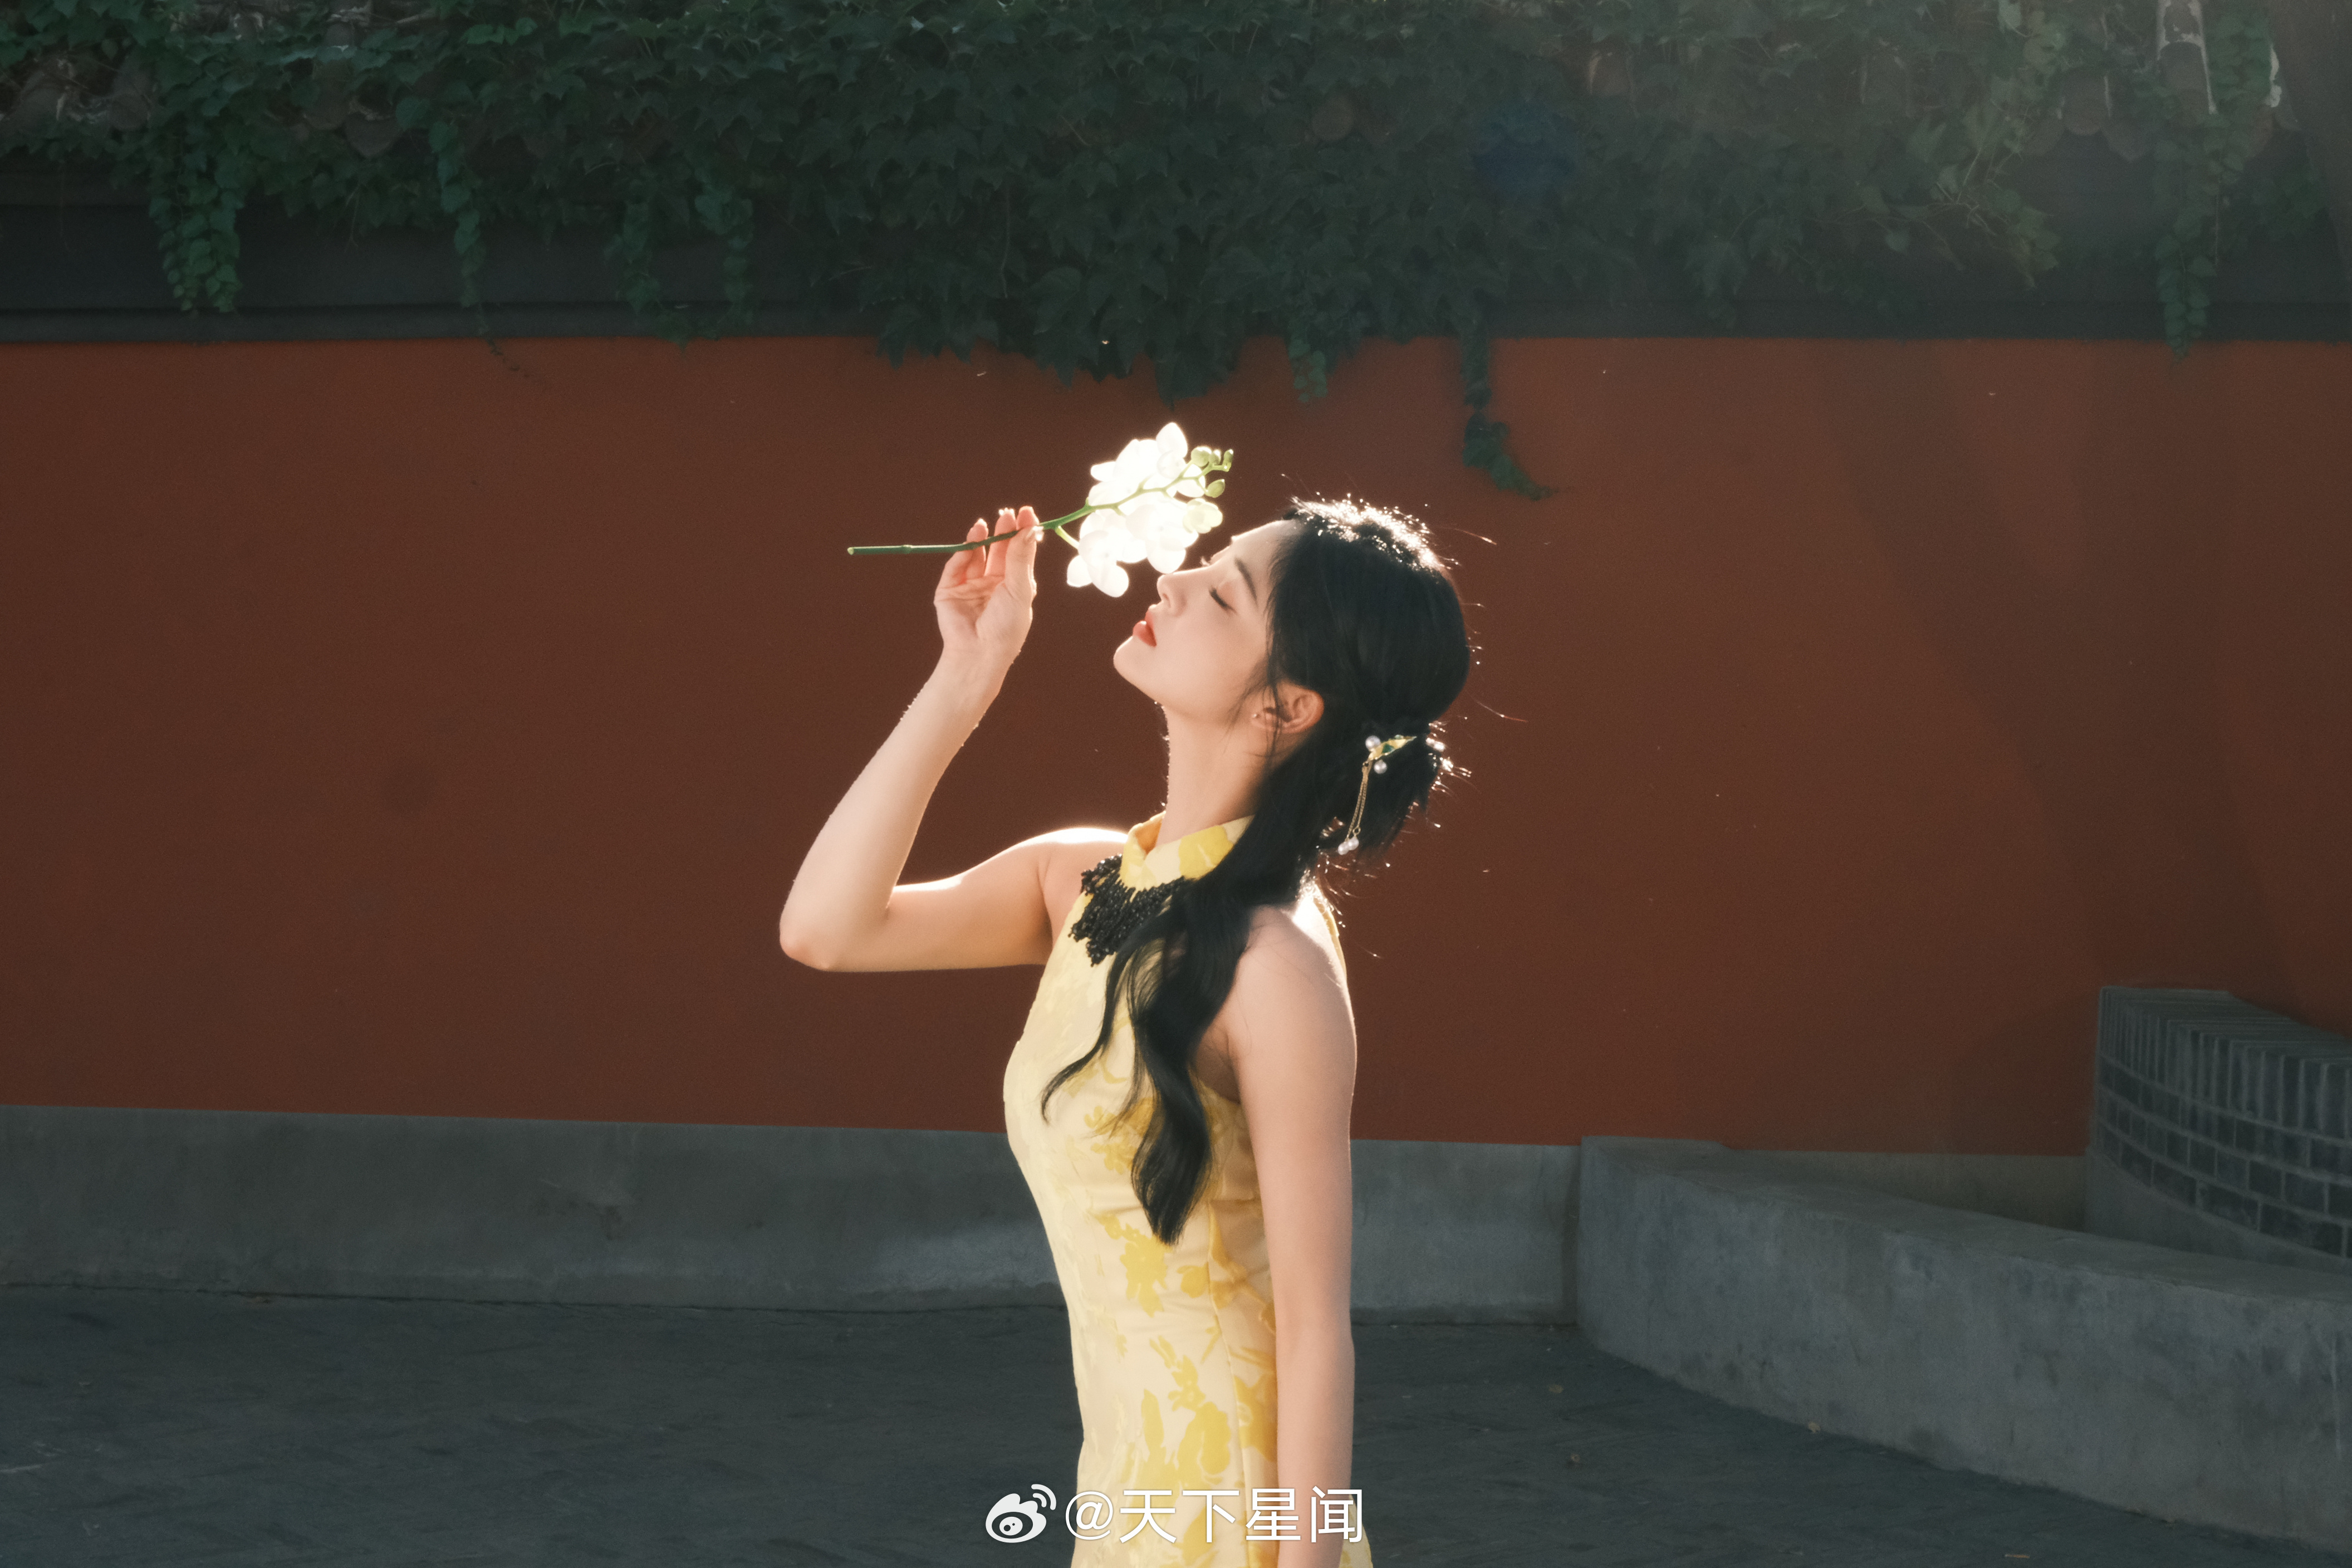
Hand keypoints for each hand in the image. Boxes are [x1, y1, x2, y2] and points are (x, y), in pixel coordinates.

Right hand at [934, 506, 1039, 678]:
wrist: (978, 653)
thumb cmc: (1006, 628)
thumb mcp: (1020, 590)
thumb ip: (1020, 559)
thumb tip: (1028, 530)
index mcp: (1014, 586)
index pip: (1019, 553)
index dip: (1022, 533)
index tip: (1026, 513)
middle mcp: (994, 584)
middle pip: (998, 550)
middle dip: (1003, 531)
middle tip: (1007, 514)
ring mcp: (971, 586)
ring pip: (975, 555)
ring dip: (980, 539)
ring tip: (983, 525)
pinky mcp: (950, 590)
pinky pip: (955, 567)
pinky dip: (962, 554)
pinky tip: (971, 544)